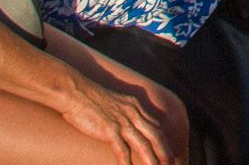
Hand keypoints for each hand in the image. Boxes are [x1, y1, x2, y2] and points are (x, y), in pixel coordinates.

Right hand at [57, 71, 177, 164]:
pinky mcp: (109, 128)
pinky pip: (121, 149)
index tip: (168, 154)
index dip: (163, 141)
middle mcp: (133, 112)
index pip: (155, 126)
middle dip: (165, 151)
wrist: (76, 91)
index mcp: (136, 106)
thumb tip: (129, 127)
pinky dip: (127, 162)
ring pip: (143, 144)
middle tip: (172, 164)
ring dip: (151, 160)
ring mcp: (122, 121)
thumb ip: (124, 114)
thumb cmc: (90, 100)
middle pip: (155, 135)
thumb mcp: (114, 104)